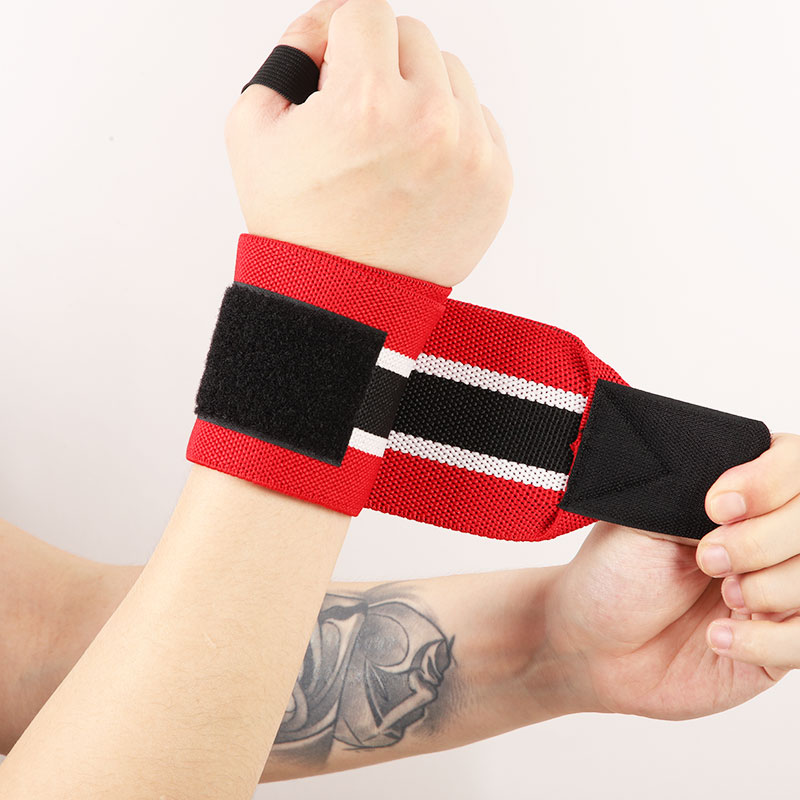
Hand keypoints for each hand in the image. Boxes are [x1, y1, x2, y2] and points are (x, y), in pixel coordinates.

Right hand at [224, 0, 512, 285]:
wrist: (342, 301)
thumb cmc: (298, 228)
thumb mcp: (252, 131)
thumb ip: (287, 55)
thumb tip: (326, 29)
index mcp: (367, 102)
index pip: (365, 11)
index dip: (338, 32)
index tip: (333, 63)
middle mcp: (429, 121)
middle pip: (413, 38)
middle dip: (380, 63)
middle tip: (357, 114)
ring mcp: (471, 153)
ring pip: (452, 76)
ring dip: (420, 94)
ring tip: (389, 147)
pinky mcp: (495, 181)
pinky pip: (479, 121)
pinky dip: (450, 132)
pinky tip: (417, 168)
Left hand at [542, 432, 799, 719]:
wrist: (594, 646)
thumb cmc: (614, 574)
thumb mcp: (646, 520)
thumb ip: (697, 495)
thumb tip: (743, 495)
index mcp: (741, 494)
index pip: (794, 463)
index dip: (769, 482)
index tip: (716, 506)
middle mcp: (770, 537)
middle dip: (762, 540)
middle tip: (708, 557)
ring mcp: (781, 590)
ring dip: (766, 589)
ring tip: (721, 595)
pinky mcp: (783, 645)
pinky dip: (764, 641)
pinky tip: (719, 636)